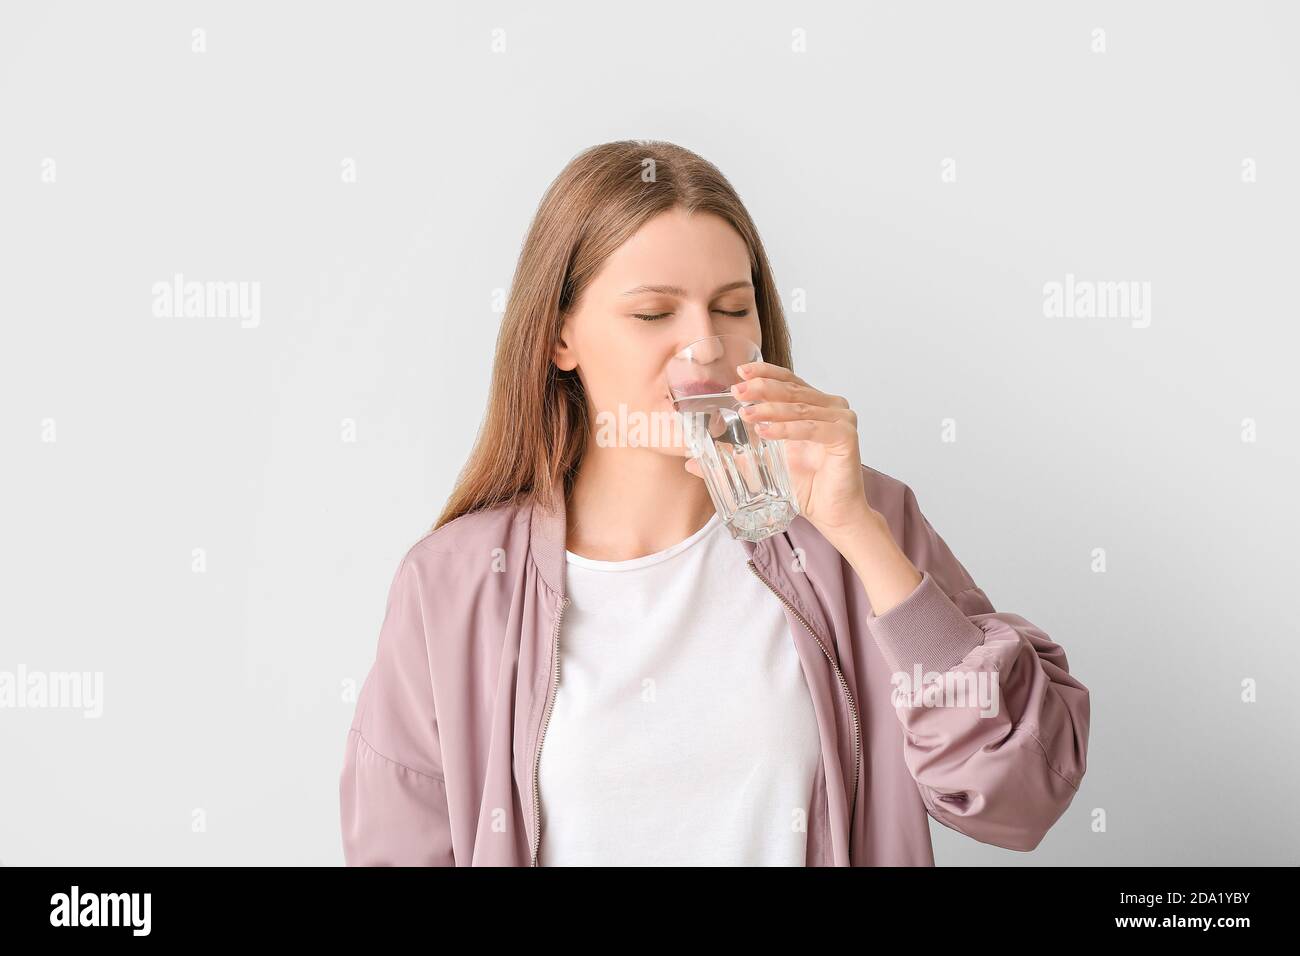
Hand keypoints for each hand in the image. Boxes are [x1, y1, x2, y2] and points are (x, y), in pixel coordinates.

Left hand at [683, 360, 880, 546]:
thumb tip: (692, 461)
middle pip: (792, 391)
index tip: (740, 371)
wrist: (831, 514)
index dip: (764, 373)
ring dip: (770, 409)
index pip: (788, 381)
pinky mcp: (845, 436)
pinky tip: (764, 431)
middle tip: (737, 391)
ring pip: (799, 408)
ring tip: (746, 415)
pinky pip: (811, 428)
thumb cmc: (804, 487)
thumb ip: (733, 456)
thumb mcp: (762, 465)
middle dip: (761, 389)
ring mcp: (841, 419)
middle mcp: (830, 407)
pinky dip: (787, 429)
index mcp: (814, 405)